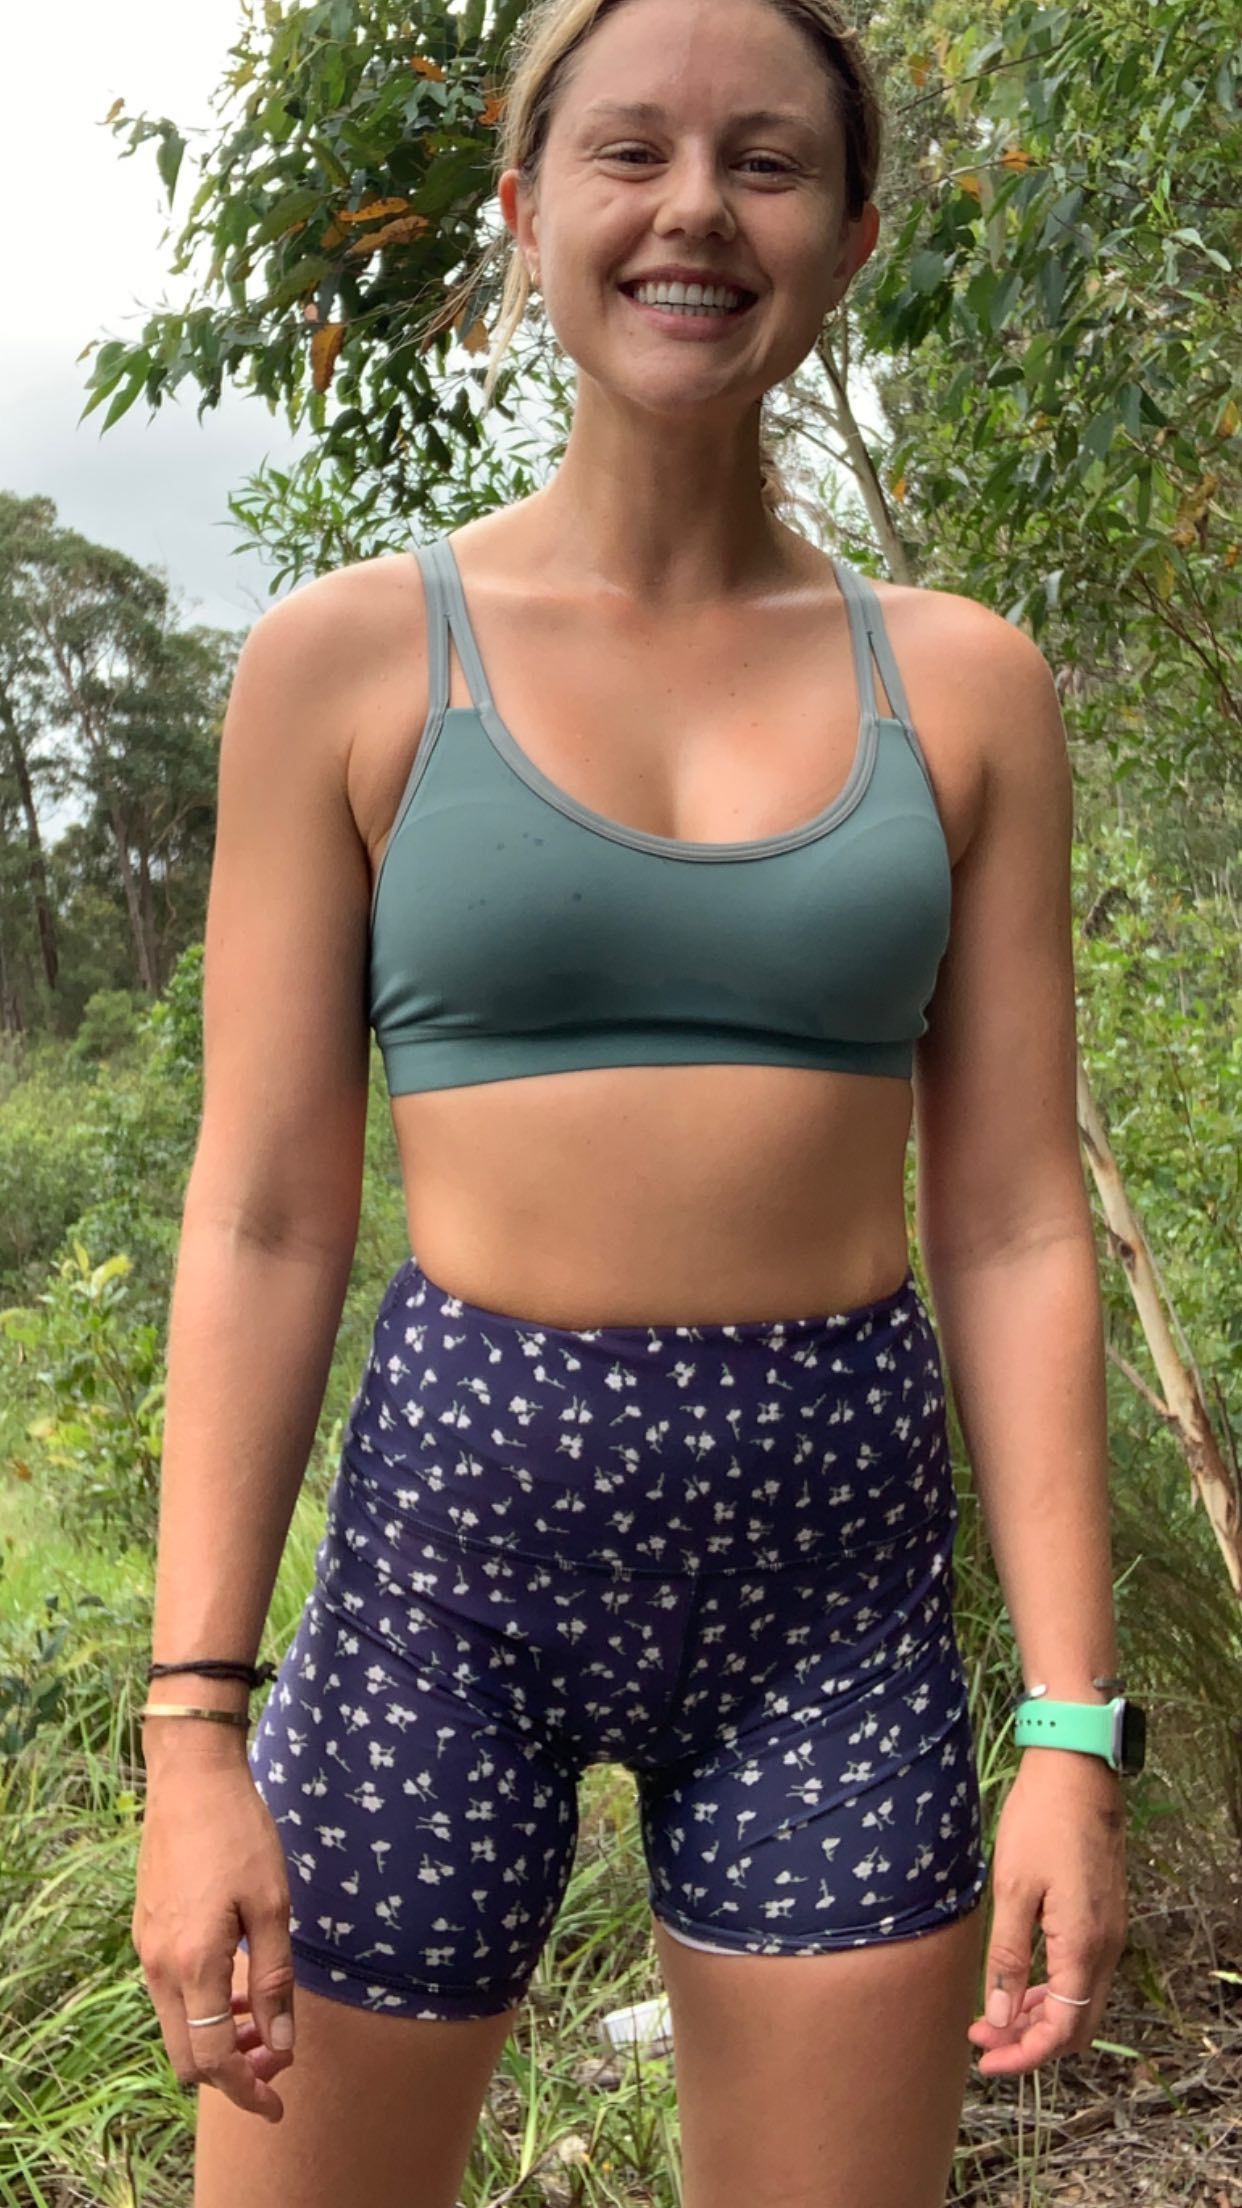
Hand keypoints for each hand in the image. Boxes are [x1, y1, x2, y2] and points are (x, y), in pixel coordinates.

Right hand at [133, 1760, 296, 2124]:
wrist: (191, 1778)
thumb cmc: (240, 1834)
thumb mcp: (273, 1905)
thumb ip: (275, 1980)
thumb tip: (281, 2044)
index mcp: (193, 1964)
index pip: (211, 2061)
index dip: (246, 2090)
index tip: (279, 2103)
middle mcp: (159, 1967)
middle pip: (187, 2055)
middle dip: (232, 2073)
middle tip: (277, 2061)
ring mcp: (147, 1949)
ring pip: (178, 2026)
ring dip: (217, 2039)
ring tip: (264, 2023)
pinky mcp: (147, 1932)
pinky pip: (172, 1993)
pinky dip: (203, 2007)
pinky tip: (238, 1986)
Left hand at [968, 1747, 1126, 2077]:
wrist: (1078, 1770)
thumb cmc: (1041, 1821)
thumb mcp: (1012, 1888)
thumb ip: (1007, 1956)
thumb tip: (999, 2016)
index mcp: (1083, 1945)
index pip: (1061, 2028)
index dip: (1024, 2053)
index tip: (985, 2058)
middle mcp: (1106, 1947)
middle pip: (1075, 2022)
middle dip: (1029, 2040)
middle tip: (982, 2037)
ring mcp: (1109, 1931)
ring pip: (1080, 1998)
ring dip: (1040, 2015)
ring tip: (992, 2015)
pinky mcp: (1104, 1915)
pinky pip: (1082, 1972)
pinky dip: (1052, 1988)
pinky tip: (1019, 1981)